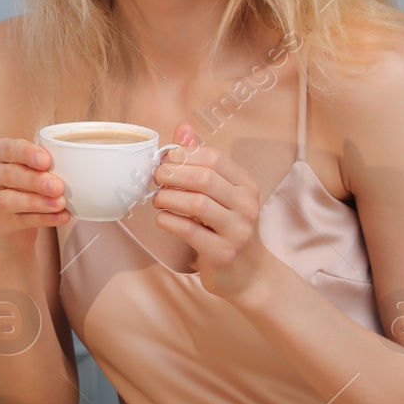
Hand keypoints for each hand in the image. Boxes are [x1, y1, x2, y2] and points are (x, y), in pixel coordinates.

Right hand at [0, 138, 69, 253]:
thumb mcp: (30, 168)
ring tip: (59, 203)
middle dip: (35, 180)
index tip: (47, 161)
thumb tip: (71, 164)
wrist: (10, 222)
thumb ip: (43, 164)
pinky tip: (59, 217)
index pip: (9, 149)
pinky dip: (42, 219)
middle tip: (57, 186)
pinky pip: (18, 220)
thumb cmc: (24, 186)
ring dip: (37, 202)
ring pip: (8, 200)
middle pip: (9, 175)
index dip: (27, 154)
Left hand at [152, 123, 275, 301]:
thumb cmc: (227, 228)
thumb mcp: (221, 194)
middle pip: (204, 178)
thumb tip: (183, 128)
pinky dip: (168, 220)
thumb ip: (201, 162)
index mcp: (246, 186)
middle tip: (155, 178)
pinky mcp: (223, 253)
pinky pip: (189, 230)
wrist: (248, 274)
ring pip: (197, 203)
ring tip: (157, 200)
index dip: (184, 156)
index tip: (166, 161)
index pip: (214, 158)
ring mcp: (237, 230)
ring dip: (168, 198)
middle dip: (172, 174)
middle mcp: (246, 205)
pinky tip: (162, 218)